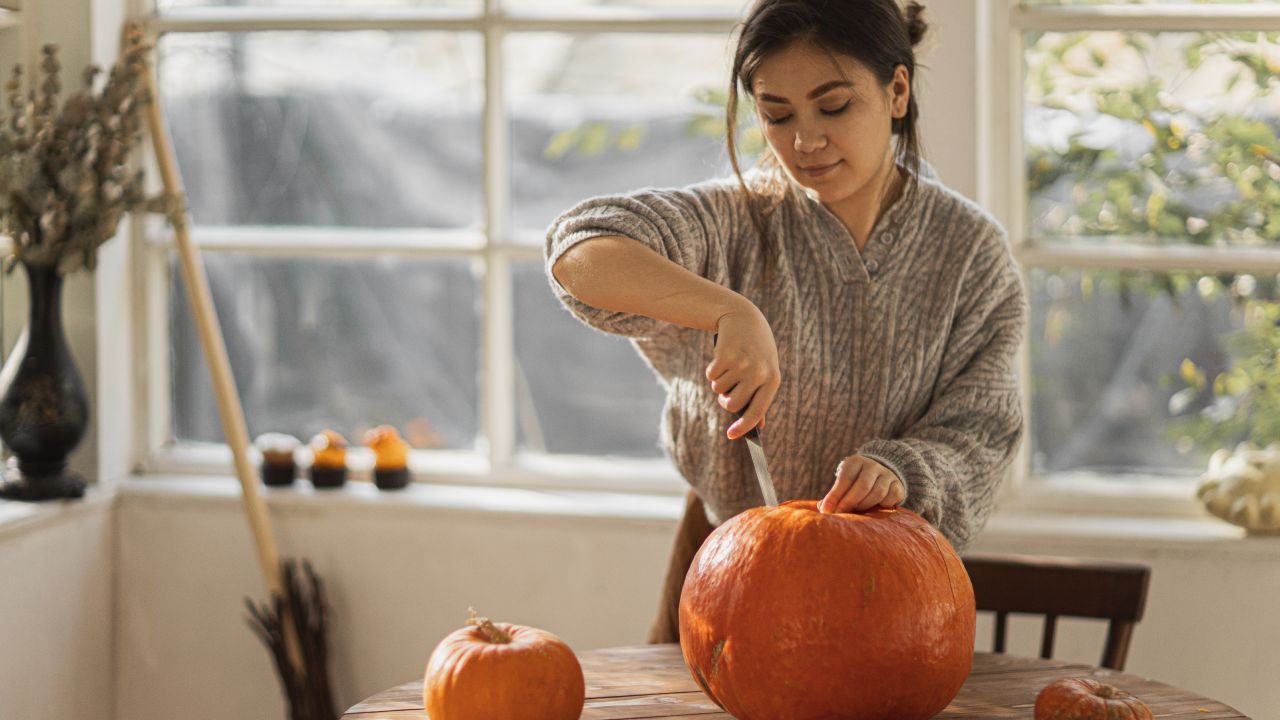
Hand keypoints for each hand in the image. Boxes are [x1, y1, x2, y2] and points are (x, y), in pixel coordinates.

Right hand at [706, 305, 779, 439]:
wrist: (743, 318)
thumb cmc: (756, 351)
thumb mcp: (765, 371)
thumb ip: (760, 398)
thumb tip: (758, 426)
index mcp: (772, 380)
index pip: (757, 411)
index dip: (743, 427)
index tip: (731, 435)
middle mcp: (758, 373)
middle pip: (732, 404)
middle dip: (725, 401)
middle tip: (726, 392)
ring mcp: (741, 364)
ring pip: (719, 390)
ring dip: (719, 382)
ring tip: (729, 367)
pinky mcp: (724, 356)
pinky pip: (711, 377)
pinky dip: (712, 371)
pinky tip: (721, 358)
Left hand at [818, 456, 905, 512]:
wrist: (881, 475)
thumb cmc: (855, 484)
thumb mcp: (844, 483)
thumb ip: (834, 495)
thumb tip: (823, 509)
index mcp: (855, 462)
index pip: (845, 478)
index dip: (835, 495)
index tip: (826, 511)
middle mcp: (872, 466)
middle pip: (862, 486)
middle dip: (849, 503)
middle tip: (840, 515)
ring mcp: (887, 475)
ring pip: (877, 493)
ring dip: (864, 506)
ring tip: (856, 512)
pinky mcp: (898, 486)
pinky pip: (889, 499)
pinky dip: (881, 507)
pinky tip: (874, 509)